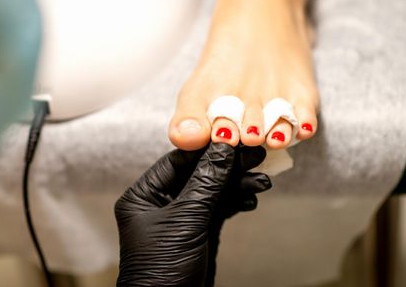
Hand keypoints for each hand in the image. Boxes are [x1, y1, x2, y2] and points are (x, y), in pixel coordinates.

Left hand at [114, 142, 270, 286]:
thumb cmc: (162, 269)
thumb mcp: (186, 219)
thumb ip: (206, 181)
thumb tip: (223, 147)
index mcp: (144, 195)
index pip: (178, 159)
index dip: (208, 147)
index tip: (234, 137)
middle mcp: (160, 202)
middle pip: (199, 173)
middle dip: (228, 166)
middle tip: (256, 154)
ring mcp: (181, 216)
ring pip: (213, 190)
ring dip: (237, 184)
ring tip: (262, 180)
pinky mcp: (198, 230)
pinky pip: (219, 207)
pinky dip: (236, 201)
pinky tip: (252, 196)